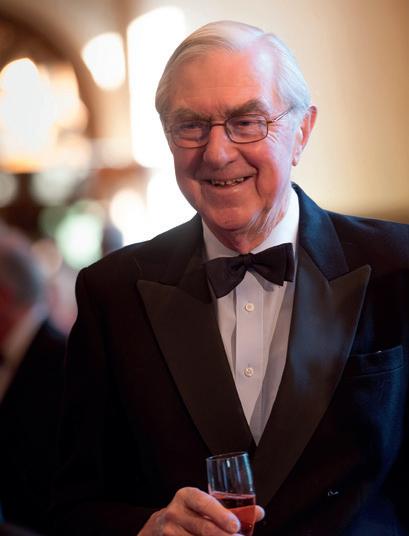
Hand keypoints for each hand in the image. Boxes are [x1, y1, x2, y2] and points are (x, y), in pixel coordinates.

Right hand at [138, 487, 263, 535]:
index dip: (220, 514)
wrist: (161, 525)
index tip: (236, 526)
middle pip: (203, 528)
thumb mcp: (206, 504)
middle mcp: (175, 512)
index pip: (203, 502)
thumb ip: (231, 508)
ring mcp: (170, 531)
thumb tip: (259, 512)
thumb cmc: (192, 512)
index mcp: (186, 495)